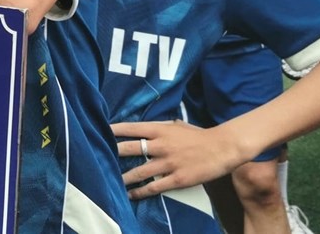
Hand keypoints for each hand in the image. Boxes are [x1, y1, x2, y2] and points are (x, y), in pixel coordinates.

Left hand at [111, 120, 246, 197]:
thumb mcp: (176, 125)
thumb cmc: (198, 135)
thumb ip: (159, 126)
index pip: (130, 128)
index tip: (99, 131)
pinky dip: (141, 192)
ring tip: (110, 181)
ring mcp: (168, 163)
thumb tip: (143, 127)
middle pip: (129, 149)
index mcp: (159, 130)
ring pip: (139, 171)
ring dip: (123, 177)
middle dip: (112, 153)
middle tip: (98, 156)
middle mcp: (160, 145)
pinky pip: (154, 186)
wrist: (221, 148)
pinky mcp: (176, 179)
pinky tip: (131, 195)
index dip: (113, 130)